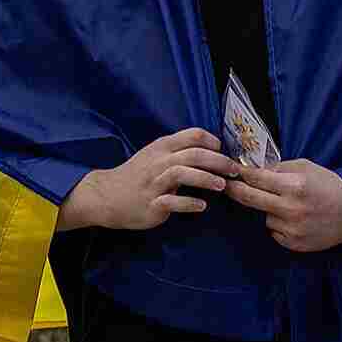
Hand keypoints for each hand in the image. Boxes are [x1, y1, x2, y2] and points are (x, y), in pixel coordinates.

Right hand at [57, 128, 239, 231]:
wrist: (108, 196)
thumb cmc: (137, 176)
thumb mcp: (155, 156)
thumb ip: (178, 152)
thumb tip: (210, 151)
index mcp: (162, 148)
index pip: (192, 135)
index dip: (213, 141)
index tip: (225, 151)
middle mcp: (159, 162)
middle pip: (192, 154)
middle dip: (217, 161)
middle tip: (234, 170)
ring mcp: (154, 183)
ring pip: (181, 174)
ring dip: (205, 179)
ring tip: (221, 186)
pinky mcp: (151, 203)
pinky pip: (172, 201)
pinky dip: (189, 203)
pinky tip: (202, 206)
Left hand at [223, 159, 341, 252]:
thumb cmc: (329, 185)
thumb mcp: (305, 167)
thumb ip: (278, 168)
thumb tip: (252, 168)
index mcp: (294, 185)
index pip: (256, 178)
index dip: (240, 173)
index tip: (229, 170)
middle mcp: (291, 209)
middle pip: (249, 199)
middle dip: (234, 190)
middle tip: (227, 185)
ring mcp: (292, 229)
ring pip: (263, 216)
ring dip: (267, 209)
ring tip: (288, 205)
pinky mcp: (294, 244)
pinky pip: (274, 231)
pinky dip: (279, 224)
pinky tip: (295, 218)